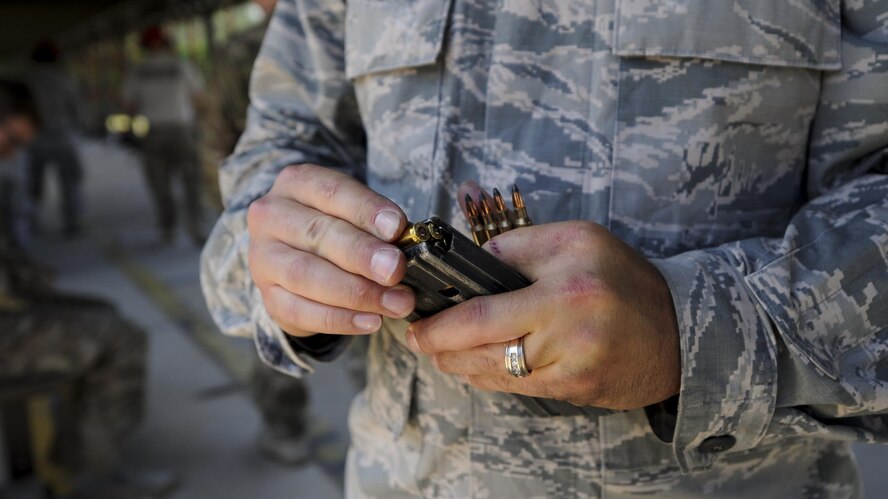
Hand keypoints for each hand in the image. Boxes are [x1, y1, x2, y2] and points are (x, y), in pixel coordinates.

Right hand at [247, 164, 415, 336]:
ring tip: (395, 302)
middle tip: (396, 270)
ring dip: (356, 292)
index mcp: (297, 183)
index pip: (332, 192)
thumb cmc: (338, 227)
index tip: (397, 228)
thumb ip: (377, 225)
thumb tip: (402, 249)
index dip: (366, 210)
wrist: (300, 254)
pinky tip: (371, 321)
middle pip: (317, 234)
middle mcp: (272, 216)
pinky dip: (340, 319)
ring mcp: (263, 258)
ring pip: (305, 276)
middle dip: (362, 255)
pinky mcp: (268, 297)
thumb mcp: (355, 212)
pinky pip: (301, 312)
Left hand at [405, 221, 679, 409]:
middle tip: (418, 341)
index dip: (441, 325)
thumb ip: (519, 247)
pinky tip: (474, 364)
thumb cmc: (623, 277)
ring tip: (441, 351)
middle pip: (481, 350)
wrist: (678, 329)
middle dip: (440, 348)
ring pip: (495, 374)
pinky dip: (489, 377)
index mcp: (564, 291)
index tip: (415, 324)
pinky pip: (517, 388)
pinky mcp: (576, 392)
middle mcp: (566, 335)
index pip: (484, 312)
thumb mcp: (577, 239)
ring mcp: (571, 370)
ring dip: (460, 364)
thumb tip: (471, 263)